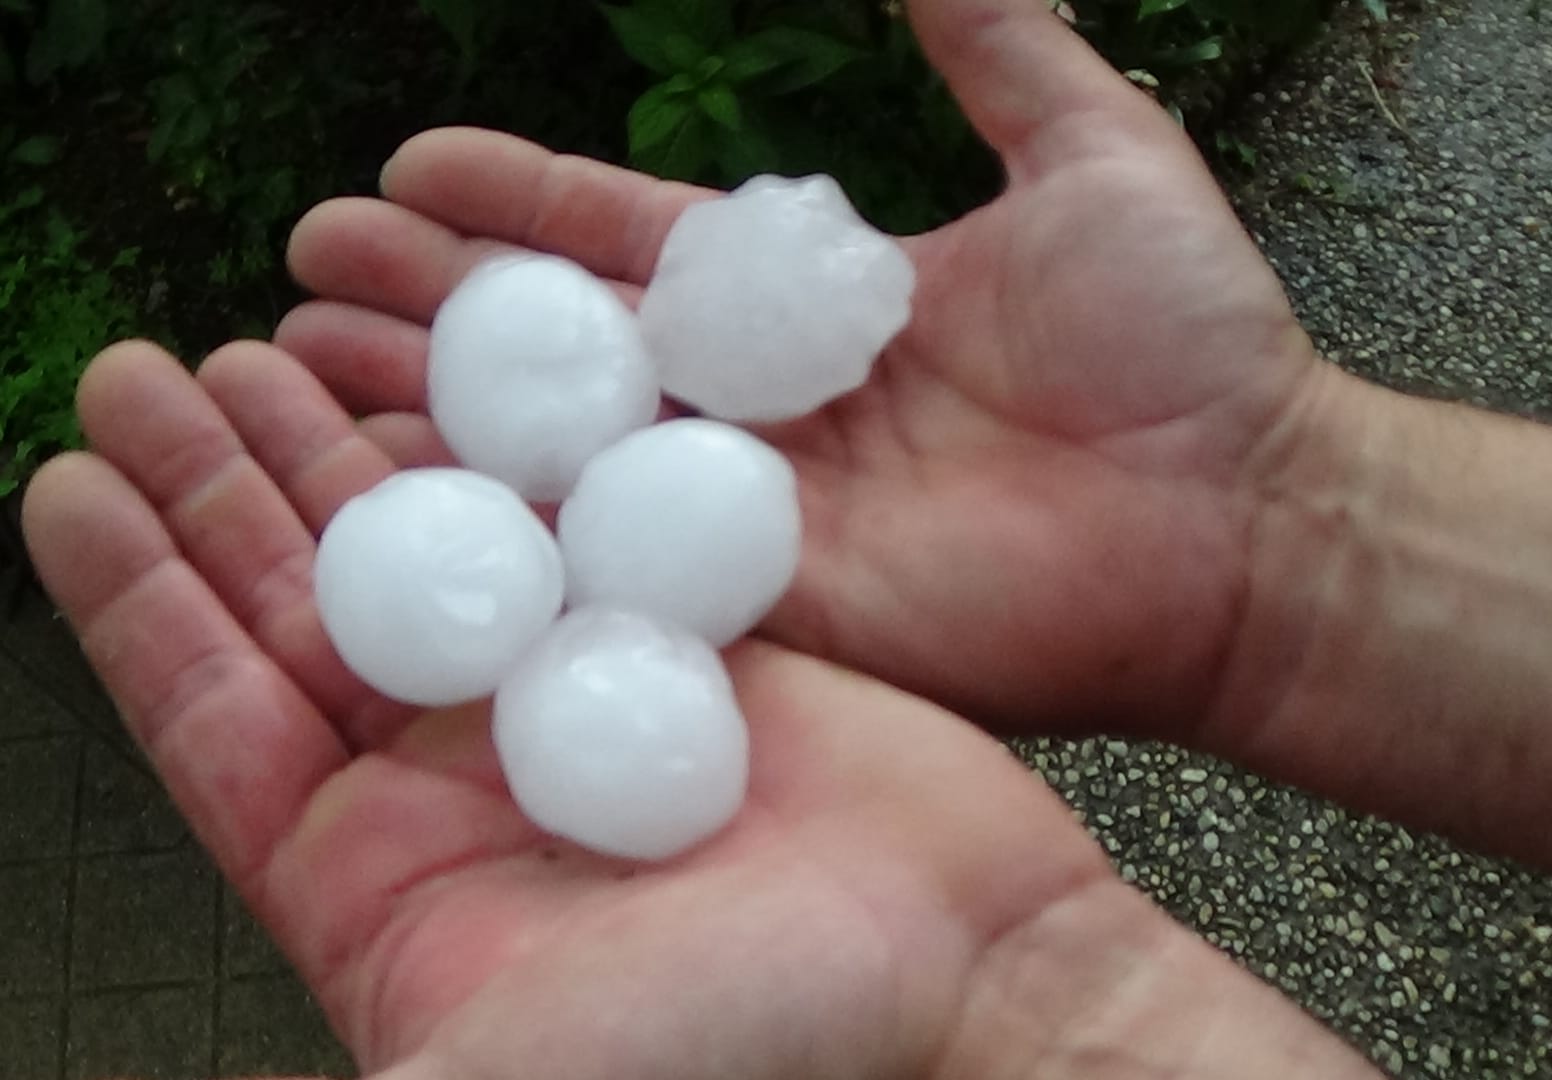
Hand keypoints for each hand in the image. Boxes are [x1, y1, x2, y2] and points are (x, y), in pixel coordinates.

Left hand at [24, 343, 1376, 1078]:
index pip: (219, 719)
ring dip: (350, 439)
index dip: (134, 599)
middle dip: (224, 481)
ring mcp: (588, 698)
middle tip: (154, 365)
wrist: (975, 989)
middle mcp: (475, 782)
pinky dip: (513, 440)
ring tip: (270, 340)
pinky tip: (458, 369)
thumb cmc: (750, 1053)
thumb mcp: (497, 1079)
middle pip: (312, 602)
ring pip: (440, 539)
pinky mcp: (699, 635)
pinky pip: (579, 514)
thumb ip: (377, 1061)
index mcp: (393, 886)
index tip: (63, 482)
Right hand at [272, 0, 1343, 739]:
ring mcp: (760, 521)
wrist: (1248, 521)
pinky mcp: (775, 615)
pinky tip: (390, 502)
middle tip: (308, 268)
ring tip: (301, 366)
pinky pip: (611, 574)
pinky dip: (502, 542)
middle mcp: (766, 412)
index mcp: (814, 302)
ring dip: (430, 416)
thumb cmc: (1189, 341)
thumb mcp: (1088, 147)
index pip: (631, 242)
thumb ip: (994, 39)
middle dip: (434, 304)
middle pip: (564, 352)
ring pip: (561, 462)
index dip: (519, 203)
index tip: (412, 165)